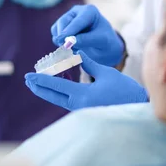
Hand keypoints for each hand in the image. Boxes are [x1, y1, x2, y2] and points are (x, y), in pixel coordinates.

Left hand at [25, 51, 147, 109]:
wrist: (138, 107)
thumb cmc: (124, 89)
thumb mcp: (106, 73)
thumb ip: (88, 63)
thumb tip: (74, 53)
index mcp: (83, 95)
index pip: (56, 86)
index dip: (42, 80)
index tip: (29, 75)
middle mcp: (79, 106)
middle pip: (54, 96)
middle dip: (40, 87)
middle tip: (28, 80)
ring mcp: (82, 111)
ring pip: (59, 100)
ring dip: (48, 92)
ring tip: (37, 84)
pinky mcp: (86, 112)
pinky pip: (67, 102)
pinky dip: (58, 95)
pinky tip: (54, 91)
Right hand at [51, 4, 123, 66]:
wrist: (104, 47)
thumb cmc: (106, 42)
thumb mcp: (101, 41)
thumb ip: (86, 40)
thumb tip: (69, 41)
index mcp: (90, 11)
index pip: (78, 21)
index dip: (70, 31)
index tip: (63, 40)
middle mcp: (77, 11)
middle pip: (63, 22)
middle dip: (64, 36)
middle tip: (68, 50)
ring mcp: (68, 18)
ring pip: (57, 29)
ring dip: (61, 41)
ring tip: (74, 50)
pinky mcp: (61, 27)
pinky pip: (55, 35)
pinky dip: (59, 43)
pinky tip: (70, 49)